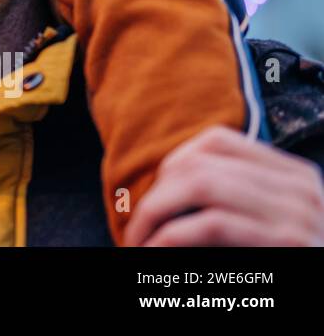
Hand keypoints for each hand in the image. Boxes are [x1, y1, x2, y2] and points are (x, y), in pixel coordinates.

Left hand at [124, 126, 323, 245]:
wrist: (319, 301)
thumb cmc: (285, 262)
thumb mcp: (269, 222)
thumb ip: (233, 197)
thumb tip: (164, 188)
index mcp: (294, 176)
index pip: (217, 141)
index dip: (173, 163)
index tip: (155, 193)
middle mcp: (301, 188)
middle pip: (202, 164)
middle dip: (157, 194)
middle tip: (137, 227)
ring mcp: (299, 214)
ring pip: (199, 186)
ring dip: (154, 213)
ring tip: (137, 241)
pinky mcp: (289, 244)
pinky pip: (211, 224)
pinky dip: (169, 236)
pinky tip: (154, 251)